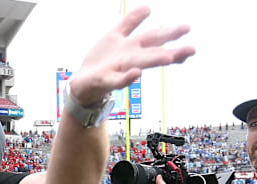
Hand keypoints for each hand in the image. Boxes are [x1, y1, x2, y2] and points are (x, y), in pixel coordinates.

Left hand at [69, 6, 194, 105]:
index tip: (188, 29)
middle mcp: (130, 59)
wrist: (82, 83)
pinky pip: (116, 80)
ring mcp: (118, 70)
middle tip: (192, 49)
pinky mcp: (105, 80)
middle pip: (153, 53)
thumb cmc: (101, 61)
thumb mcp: (114, 36)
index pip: (155, 40)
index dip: (170, 35)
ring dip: (153, 61)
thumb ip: (130, 22)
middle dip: (172, 51)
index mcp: (133, 47)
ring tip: (168, 58)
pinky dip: (126, 78)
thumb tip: (148, 7)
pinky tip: (136, 73)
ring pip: (139, 64)